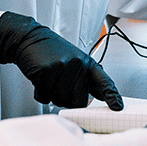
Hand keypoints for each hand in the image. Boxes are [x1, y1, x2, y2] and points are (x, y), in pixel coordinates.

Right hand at [0, 12, 122, 110]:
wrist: (29, 38)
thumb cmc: (51, 52)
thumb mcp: (74, 60)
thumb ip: (85, 78)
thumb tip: (98, 98)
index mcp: (87, 63)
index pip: (104, 82)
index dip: (111, 95)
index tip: (117, 107)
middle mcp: (77, 65)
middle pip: (79, 101)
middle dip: (68, 100)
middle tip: (59, 85)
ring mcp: (61, 68)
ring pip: (60, 100)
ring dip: (52, 95)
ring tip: (49, 79)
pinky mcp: (45, 72)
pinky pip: (44, 97)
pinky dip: (40, 93)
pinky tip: (40, 79)